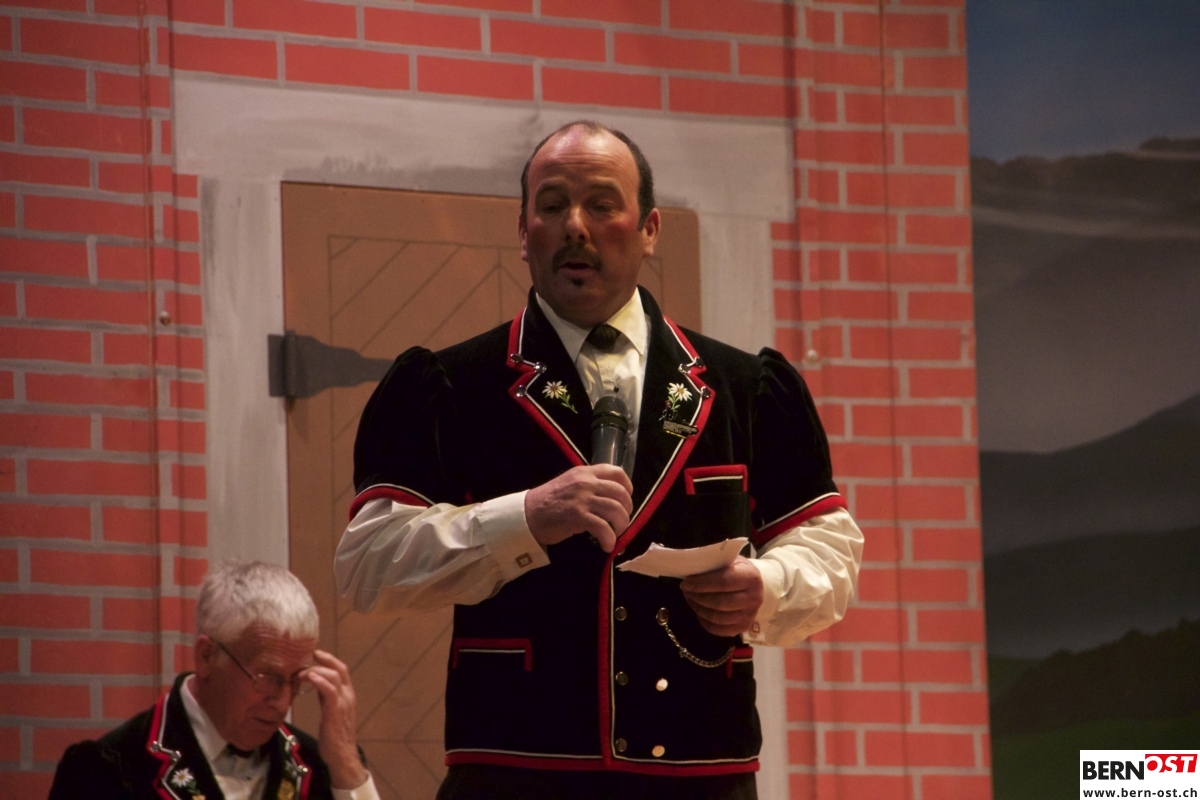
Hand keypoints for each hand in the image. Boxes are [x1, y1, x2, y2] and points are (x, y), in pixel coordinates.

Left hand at [302, 650, 368, 789]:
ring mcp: (343, 703)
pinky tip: (309, 678)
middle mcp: (348, 696)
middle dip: (324, 659)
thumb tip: (314, 683)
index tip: (315, 653)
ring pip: (333, 676)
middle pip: (339, 669)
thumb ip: (326, 697)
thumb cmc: (334, 736)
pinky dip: (320, 681)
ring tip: (301, 672)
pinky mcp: (335, 711)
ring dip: (316, 671)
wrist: (342, 754)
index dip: (329, 659)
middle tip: (307, 656)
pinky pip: (329, 691)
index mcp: (347, 695)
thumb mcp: (331, 711)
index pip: (341, 670)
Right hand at [524, 464, 633, 552]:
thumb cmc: (548, 502)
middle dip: (627, 510)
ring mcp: (582, 499)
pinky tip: (606, 545)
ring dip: (621, 526)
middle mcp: (586, 482)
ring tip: (615, 535)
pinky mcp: (578, 516)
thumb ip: (589, 486)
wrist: (527, 515)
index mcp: (585, 472)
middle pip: (620, 493)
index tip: (626, 500)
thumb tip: (612, 500)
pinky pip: (603, 528)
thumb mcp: (570, 484)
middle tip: (621, 522)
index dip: (628, 487)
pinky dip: (609, 539)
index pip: (617, 472)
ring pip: (616, 510)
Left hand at [680, 556, 763, 636]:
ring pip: (717, 618)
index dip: (701, 584)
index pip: (723, 582)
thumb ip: (714, 565)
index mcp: (751, 577)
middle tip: (686, 591)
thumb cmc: (737, 570)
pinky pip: (718, 630)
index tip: (685, 583)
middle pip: (719, 602)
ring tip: (690, 599)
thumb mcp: (729, 560)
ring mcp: (750, 615)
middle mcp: (754, 598)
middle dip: (697, 597)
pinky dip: (704, 622)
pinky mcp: (743, 628)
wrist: (754, 585)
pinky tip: (699, 612)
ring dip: (699, 609)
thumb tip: (690, 570)